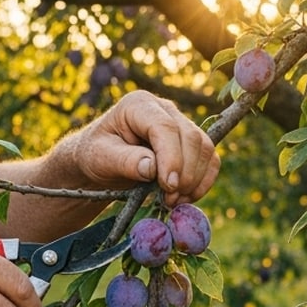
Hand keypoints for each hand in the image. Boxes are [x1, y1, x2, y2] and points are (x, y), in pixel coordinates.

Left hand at [49, 91, 219, 205]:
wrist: (102, 160)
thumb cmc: (96, 155)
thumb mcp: (101, 158)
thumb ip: (125, 161)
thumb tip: (152, 168)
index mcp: (138, 105)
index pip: (165, 128)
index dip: (172, 157)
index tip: (169, 186)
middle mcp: (165, 109)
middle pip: (191, 137)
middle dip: (185, 173)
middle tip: (169, 200)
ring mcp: (181, 124)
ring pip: (205, 148)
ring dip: (195, 180)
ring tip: (173, 201)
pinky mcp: (191, 142)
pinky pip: (210, 160)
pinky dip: (204, 181)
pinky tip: (186, 198)